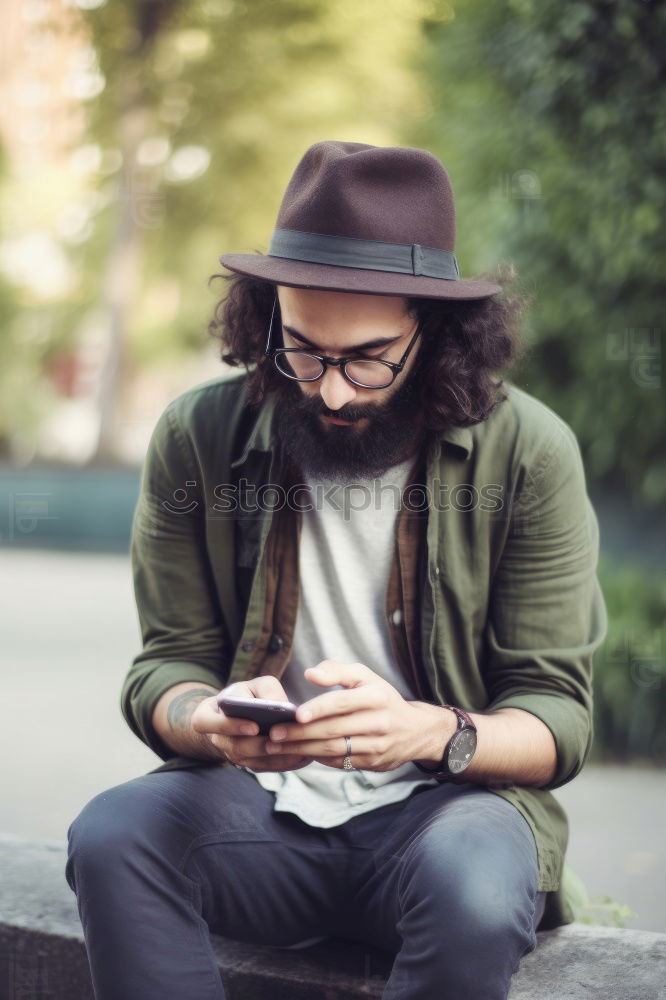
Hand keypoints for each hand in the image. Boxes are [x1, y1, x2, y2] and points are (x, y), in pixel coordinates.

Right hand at [191, 676, 315, 771]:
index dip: (230, 726)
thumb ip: (266, 690)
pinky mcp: (249, 764)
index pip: (207, 723)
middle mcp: (217, 739)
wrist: (244, 713)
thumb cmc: (249, 695)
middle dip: (258, 746)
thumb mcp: (255, 685)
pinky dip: (283, 763)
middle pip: (234, 748)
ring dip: (274, 757)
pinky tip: (302, 757)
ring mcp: (232, 755)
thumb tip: (278, 705)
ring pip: (251, 761)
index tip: (254, 726)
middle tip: (279, 742)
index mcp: (207, 716)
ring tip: (297, 750)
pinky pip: (264, 767)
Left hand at [263, 660, 445, 770]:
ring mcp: (377, 745)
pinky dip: (318, 758)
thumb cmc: (382, 698)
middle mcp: (379, 721)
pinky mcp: (373, 762)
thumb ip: (337, 670)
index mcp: (376, 696)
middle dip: (300, 733)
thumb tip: (311, 673)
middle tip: (274, 734)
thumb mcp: (366, 677)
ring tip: (278, 746)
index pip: (342, 702)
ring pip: (334, 748)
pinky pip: (340, 761)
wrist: (416, 730)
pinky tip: (300, 753)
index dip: (318, 708)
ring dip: (303, 749)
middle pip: (333, 729)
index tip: (295, 714)